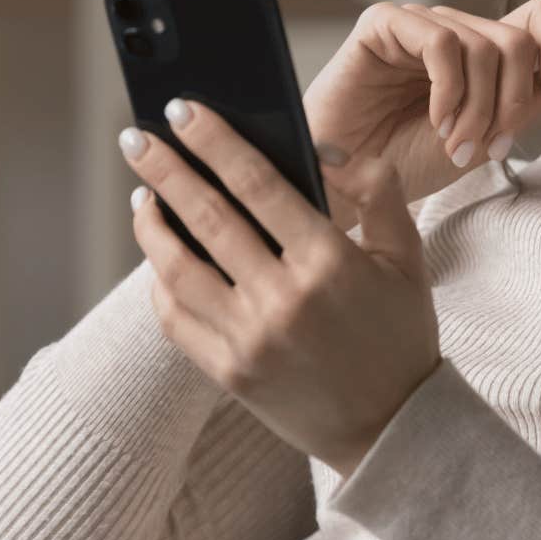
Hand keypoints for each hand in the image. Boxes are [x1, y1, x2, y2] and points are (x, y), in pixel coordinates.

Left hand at [122, 96, 438, 476]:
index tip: (183, 110)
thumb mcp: (405, 254)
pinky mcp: (228, 372)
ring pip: (177, 269)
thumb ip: (375, 188)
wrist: (390, 429)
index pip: (257, 184)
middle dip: (165, 169)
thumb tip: (321, 148)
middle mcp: (283, 299)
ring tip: (142, 194)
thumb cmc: (399, 334)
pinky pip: (176, 318)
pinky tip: (160, 254)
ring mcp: (249, 340)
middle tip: (135, 137)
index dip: (214, 142)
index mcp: (329, 261)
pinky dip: (160, 280)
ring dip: (150, 225)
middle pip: (206, 218)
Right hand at [301, 0, 540, 215]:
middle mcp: (453, 30)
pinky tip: (437, 121)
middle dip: (513, 101)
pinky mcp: (383, 25)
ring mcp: (419, 24)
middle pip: (518, 40)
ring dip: (479, 108)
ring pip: (484, 46)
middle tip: (487, 147)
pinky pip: (441, 43)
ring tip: (456, 145)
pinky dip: (449, 91)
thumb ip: (534, 99)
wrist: (348, 185)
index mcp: (481, 51)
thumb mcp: (488, 133)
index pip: (540, 19)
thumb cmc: (409, 162)